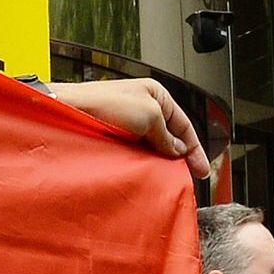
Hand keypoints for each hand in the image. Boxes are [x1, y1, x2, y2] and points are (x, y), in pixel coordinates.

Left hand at [46, 77, 211, 181]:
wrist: (71, 111)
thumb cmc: (105, 104)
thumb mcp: (150, 116)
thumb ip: (168, 136)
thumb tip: (177, 151)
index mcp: (157, 95)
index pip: (184, 125)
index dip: (195, 149)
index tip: (202, 170)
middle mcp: (144, 107)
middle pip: (170, 137)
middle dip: (178, 157)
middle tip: (186, 177)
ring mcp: (129, 122)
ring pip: (153, 146)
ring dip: (160, 162)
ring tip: (166, 178)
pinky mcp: (115, 136)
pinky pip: (136, 152)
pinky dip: (143, 163)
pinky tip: (146, 173)